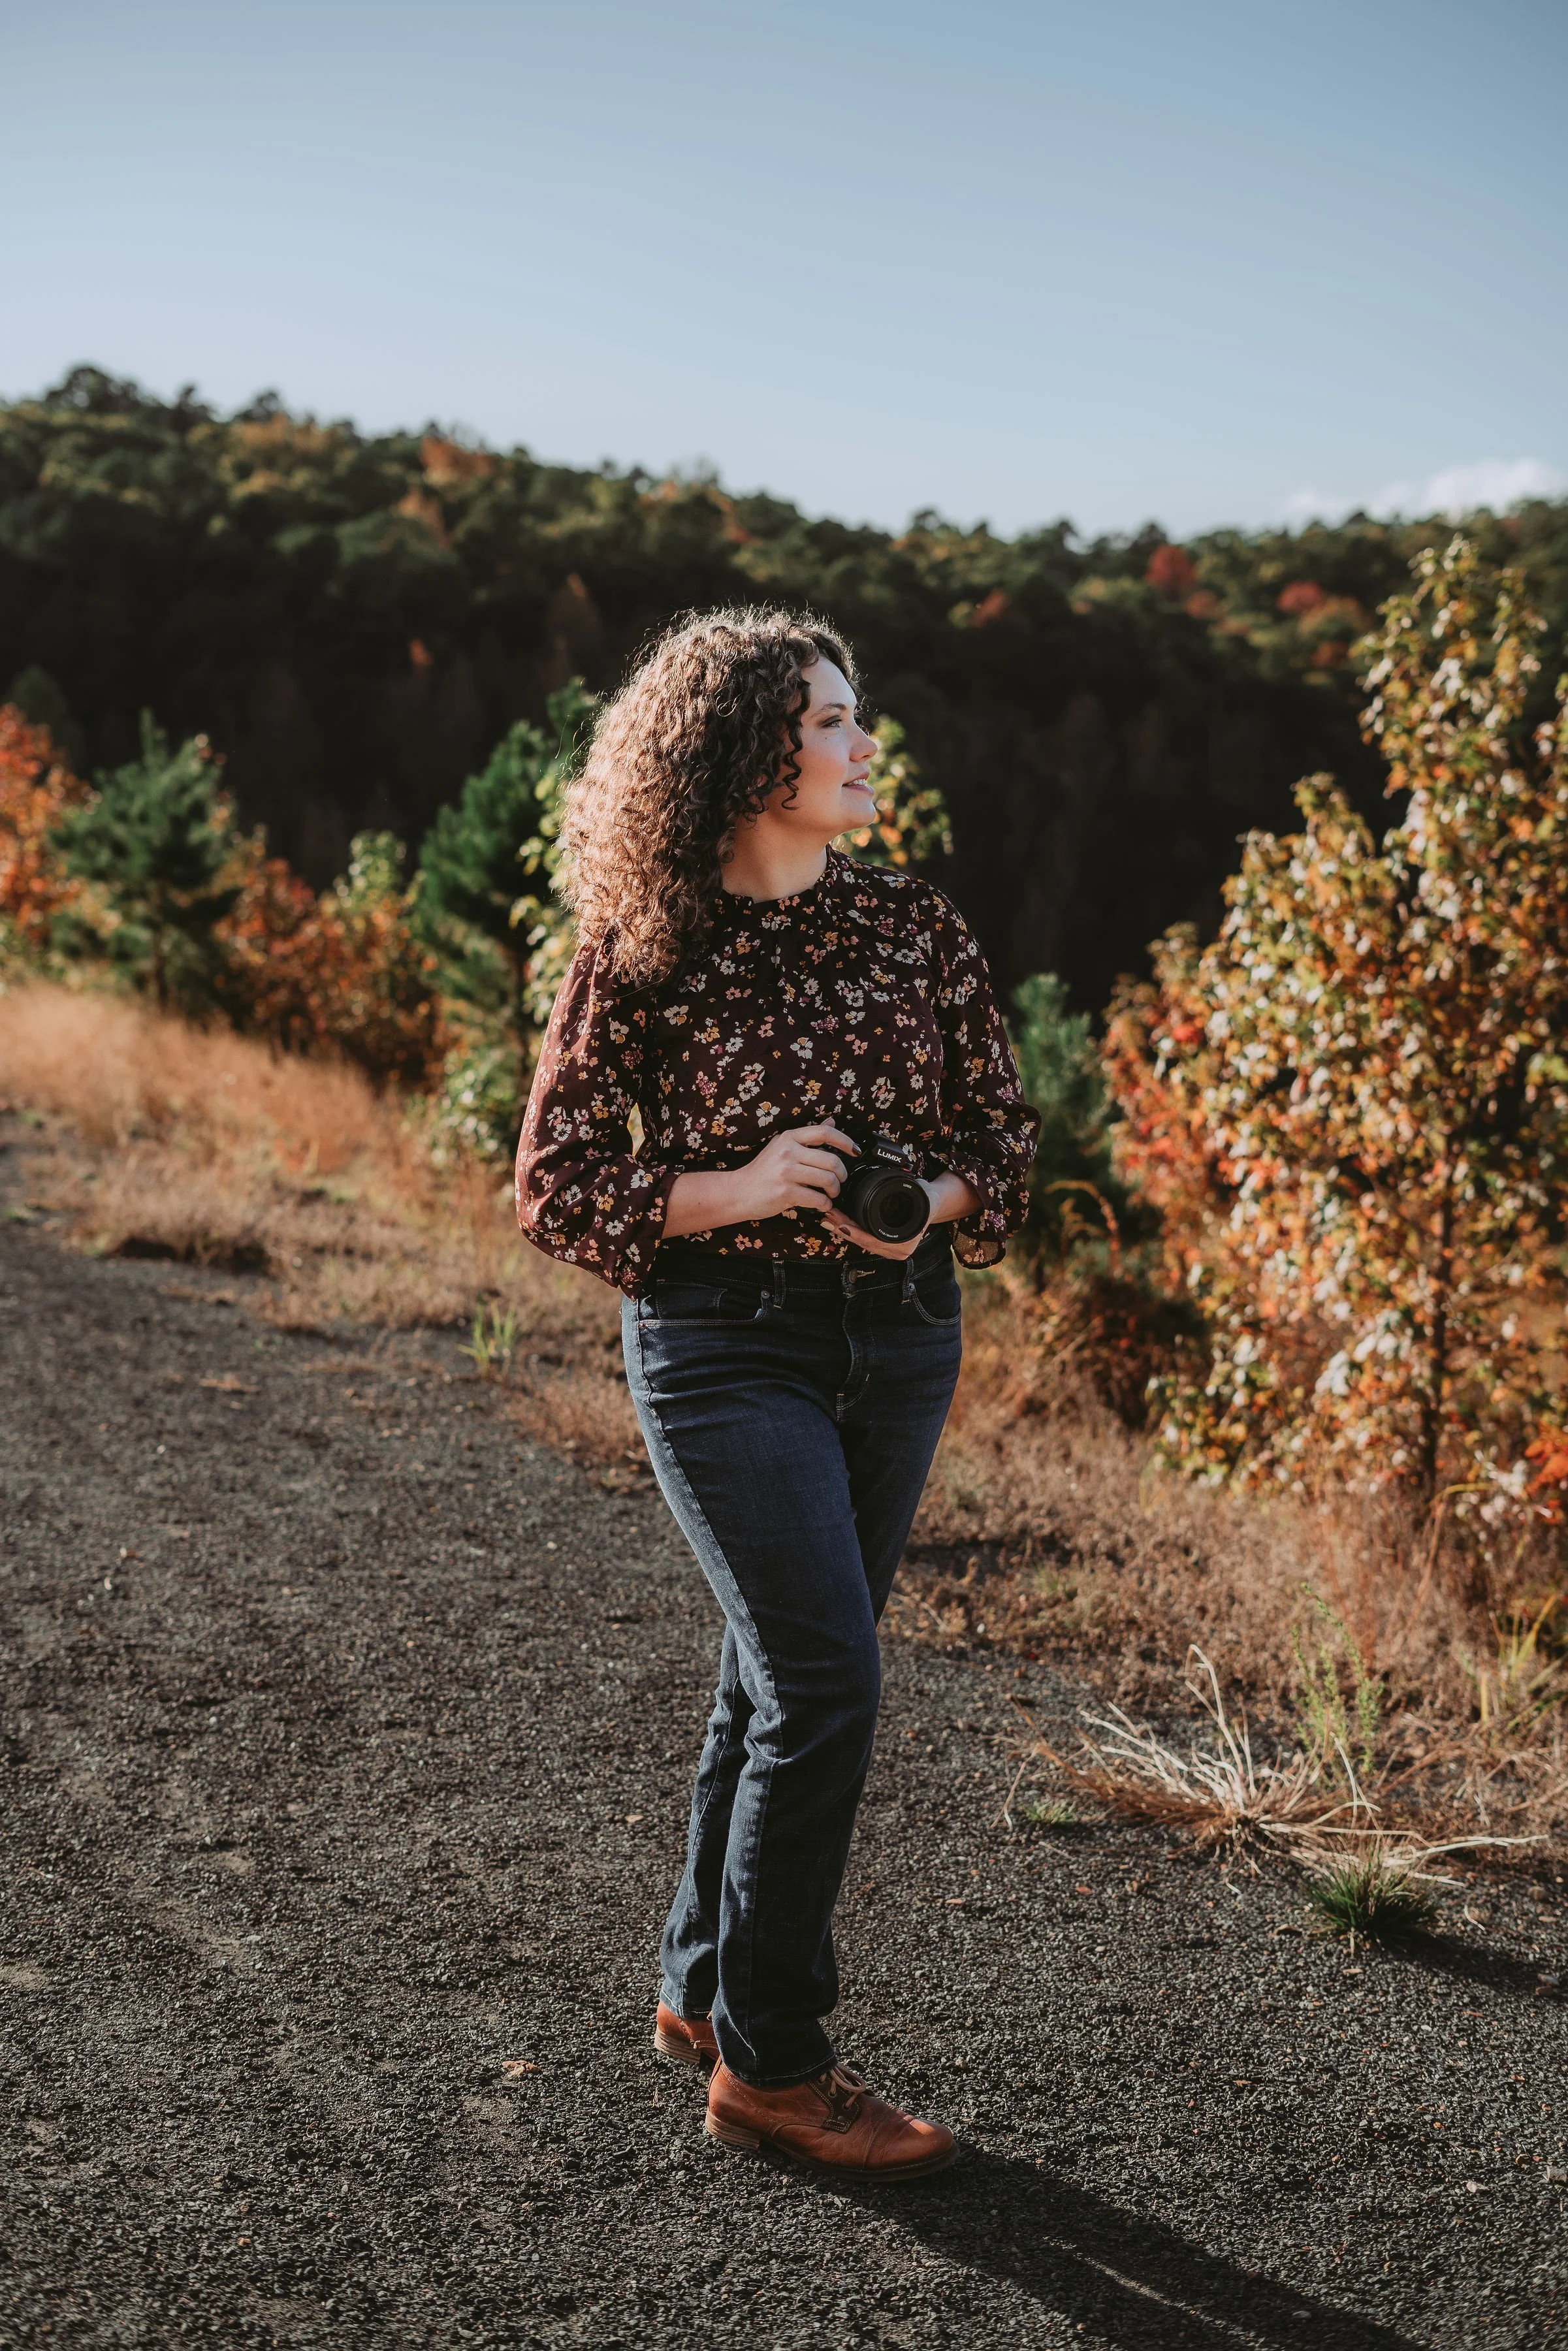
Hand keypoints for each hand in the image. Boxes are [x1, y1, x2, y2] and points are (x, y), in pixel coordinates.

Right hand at [726, 1122, 859, 1222]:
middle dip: (842, 1174)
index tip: (855, 1150)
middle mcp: (788, 1152)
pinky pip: (817, 1199)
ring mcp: (786, 1172)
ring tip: (830, 1194)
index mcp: (789, 1138)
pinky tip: (821, 1205)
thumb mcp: (782, 1147)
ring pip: (827, 1180)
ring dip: (834, 1190)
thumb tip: (832, 1122)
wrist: (738, 1191)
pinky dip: (824, 1204)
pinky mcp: (786, 1192)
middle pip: (831, 1160)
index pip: (824, 1133)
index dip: (845, 1141)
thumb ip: (807, 1136)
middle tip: (839, 1181)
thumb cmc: (763, 1171)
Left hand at [824, 1179, 939, 1261]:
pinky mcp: (882, 1244)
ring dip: (844, 1230)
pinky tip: (837, 1222)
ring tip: (829, 1218)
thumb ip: (916, 1193)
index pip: (876, 1241)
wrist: (931, 1203)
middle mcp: (898, 1251)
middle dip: (844, 1230)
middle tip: (829, 1217)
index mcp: (906, 1242)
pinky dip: (850, 1231)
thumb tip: (904, 1186)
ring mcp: (889, 1250)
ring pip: (862, 1242)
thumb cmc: (927, 1198)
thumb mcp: (923, 1194)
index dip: (857, 1234)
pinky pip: (863, 1240)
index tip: (842, 1225)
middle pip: (865, 1242)